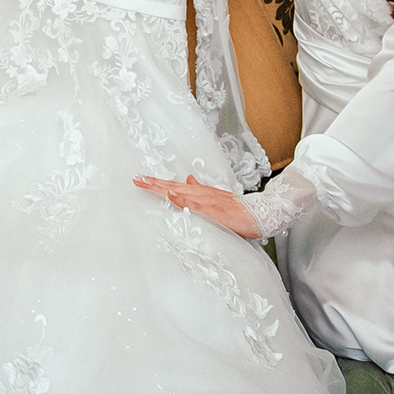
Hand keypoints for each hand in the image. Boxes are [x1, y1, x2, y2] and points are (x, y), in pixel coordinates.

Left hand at [135, 173, 261, 238]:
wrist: (257, 214)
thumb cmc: (236, 209)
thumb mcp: (215, 198)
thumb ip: (200, 190)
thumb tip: (188, 179)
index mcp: (200, 192)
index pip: (174, 186)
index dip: (157, 183)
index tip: (141, 179)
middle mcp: (201, 193)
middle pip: (173, 186)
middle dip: (154, 184)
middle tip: (137, 179)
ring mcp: (206, 201)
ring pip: (180, 192)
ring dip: (163, 188)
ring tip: (147, 183)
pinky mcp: (213, 210)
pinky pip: (194, 205)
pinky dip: (182, 199)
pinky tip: (171, 194)